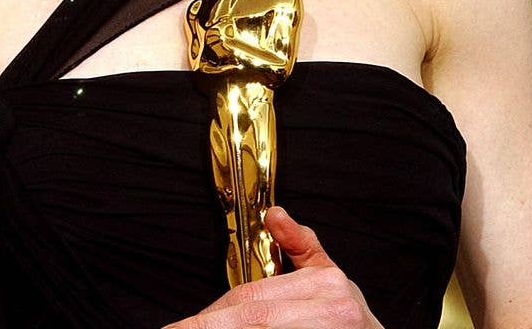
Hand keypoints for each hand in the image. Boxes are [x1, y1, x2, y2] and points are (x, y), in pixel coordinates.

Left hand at [161, 206, 382, 328]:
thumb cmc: (351, 324)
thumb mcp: (331, 276)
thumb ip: (301, 246)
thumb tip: (275, 214)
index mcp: (327, 286)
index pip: (253, 299)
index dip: (212, 314)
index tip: (180, 325)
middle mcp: (331, 310)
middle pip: (254, 319)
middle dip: (210, 328)